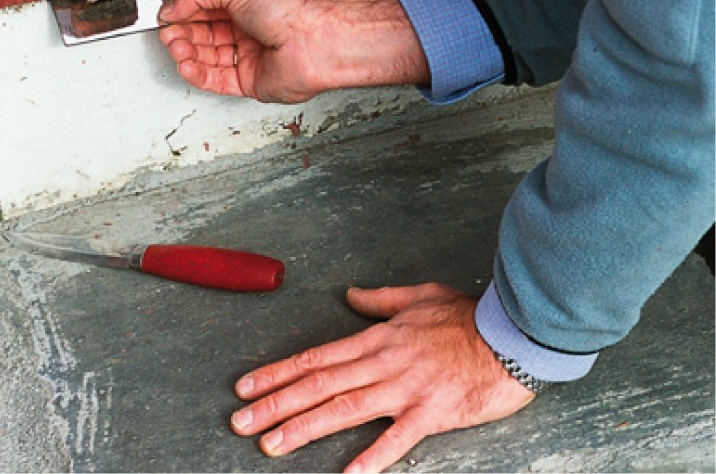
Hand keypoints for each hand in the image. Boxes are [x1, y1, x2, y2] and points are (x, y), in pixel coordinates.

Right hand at [158, 0, 428, 103]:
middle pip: (202, 35)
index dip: (183, 12)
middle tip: (168, 32)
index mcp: (245, 5)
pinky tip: (185, 65)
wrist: (315, 40)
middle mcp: (246, 30)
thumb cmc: (291, 9)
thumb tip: (173, 5)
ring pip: (206, 59)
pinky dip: (196, 74)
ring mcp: (248, 57)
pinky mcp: (250, 82)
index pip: (204, 9)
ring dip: (185, 53)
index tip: (166, 14)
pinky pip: (216, 81)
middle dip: (182, 33)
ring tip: (174, 47)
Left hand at [230, 284, 534, 472]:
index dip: (278, 373)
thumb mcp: (417, 295)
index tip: (246, 386)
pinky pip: (398, 439)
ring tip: (271, 444)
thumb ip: (379, 300)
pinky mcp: (432, 414)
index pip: (315, 358)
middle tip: (240, 421)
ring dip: (304, 427)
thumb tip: (350, 295)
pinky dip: (372, 456)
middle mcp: (381, 364)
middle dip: (275, 403)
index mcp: (376, 339)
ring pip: (344, 409)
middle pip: (319, 385)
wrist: (510, 334)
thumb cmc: (466, 315)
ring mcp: (405, 390)